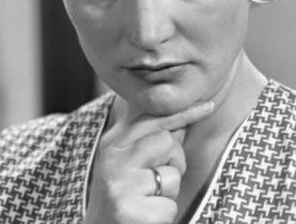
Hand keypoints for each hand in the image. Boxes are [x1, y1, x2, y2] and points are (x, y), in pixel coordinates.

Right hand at [83, 101, 213, 223]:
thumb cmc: (121, 199)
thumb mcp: (128, 165)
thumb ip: (150, 144)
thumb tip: (180, 122)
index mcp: (111, 144)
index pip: (150, 120)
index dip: (182, 113)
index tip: (209, 105)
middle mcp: (112, 160)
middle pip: (166, 142)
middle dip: (174, 163)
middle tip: (155, 182)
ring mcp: (120, 184)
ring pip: (171, 176)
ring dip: (168, 193)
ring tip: (147, 201)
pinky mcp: (130, 210)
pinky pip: (169, 206)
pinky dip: (164, 215)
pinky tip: (145, 217)